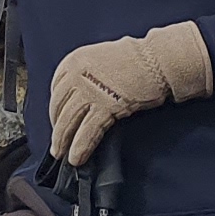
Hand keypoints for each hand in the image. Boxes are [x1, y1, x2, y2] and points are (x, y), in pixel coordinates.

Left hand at [44, 23, 212, 170]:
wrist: (157, 59)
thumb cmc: (137, 59)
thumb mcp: (101, 58)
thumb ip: (87, 74)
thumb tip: (82, 94)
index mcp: (74, 60)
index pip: (56, 89)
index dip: (56, 108)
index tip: (58, 119)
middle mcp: (76, 74)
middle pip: (58, 107)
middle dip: (57, 128)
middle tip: (57, 142)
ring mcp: (90, 91)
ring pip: (68, 121)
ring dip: (63, 141)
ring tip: (62, 154)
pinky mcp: (105, 106)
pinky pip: (87, 130)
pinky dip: (80, 146)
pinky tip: (77, 157)